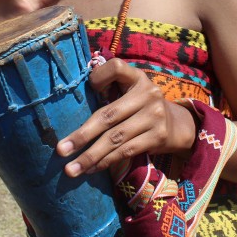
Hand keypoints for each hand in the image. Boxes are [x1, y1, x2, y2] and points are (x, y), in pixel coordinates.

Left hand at [55, 59, 195, 177]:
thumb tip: (70, 106)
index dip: (99, 76)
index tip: (89, 86)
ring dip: (90, 156)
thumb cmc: (139, 106)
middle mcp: (148, 93)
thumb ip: (109, 90)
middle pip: (109, 115)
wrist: (176, 124)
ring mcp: (155, 116)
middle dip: (82, 136)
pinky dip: (106, 161)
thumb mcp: (130, 90)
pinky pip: (126, 151)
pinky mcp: (157, 136)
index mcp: (137, 77)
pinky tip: (91, 168)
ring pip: (115, 139)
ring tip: (71, 169)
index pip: (116, 67)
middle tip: (60, 151)